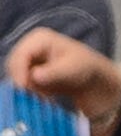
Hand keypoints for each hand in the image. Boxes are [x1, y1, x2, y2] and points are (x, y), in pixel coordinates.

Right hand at [6, 28, 120, 123]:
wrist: (90, 78)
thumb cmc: (84, 67)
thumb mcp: (72, 69)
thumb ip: (53, 72)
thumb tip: (35, 76)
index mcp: (40, 38)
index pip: (21, 54)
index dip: (19, 71)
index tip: (24, 87)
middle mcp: (29, 46)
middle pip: (14, 65)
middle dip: (23, 82)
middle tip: (36, 96)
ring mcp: (27, 60)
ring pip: (16, 76)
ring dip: (28, 89)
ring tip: (46, 97)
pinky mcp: (27, 72)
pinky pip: (22, 84)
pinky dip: (31, 92)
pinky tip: (46, 97)